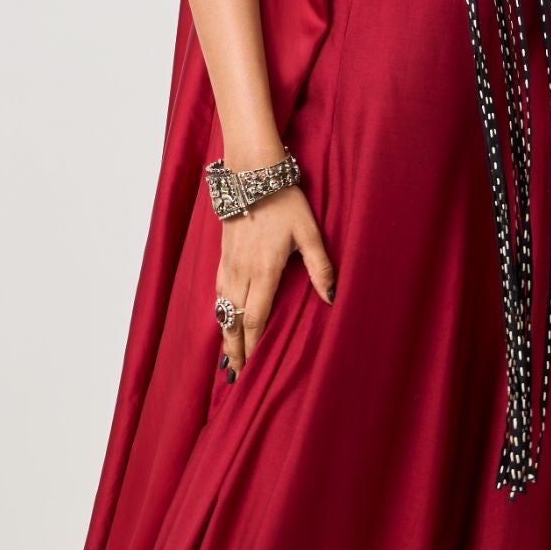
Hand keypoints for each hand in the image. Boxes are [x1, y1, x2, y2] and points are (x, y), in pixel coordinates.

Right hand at [216, 184, 335, 379]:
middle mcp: (242, 272)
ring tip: (227, 356)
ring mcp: (229, 264)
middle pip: (234, 320)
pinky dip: (219, 311)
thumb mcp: (310, 234)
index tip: (254, 366)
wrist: (254, 175)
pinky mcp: (223, 256)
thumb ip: (321, 267)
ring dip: (225, 333)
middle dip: (235, 348)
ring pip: (222, 307)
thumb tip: (332, 297)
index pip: (256, 318)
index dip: (254, 345)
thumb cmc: (285, 203)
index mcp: (264, 271)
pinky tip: (222, 319)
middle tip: (235, 374)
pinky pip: (218, 291)